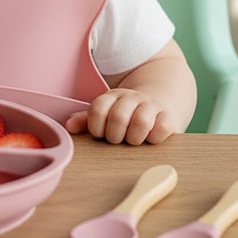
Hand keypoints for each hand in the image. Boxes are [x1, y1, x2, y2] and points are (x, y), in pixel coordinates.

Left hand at [64, 88, 180, 144]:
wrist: (160, 102)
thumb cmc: (127, 115)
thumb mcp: (105, 114)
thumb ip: (86, 120)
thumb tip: (69, 127)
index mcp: (111, 96)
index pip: (97, 110)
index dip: (96, 128)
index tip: (101, 134)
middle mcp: (130, 98)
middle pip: (118, 118)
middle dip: (115, 136)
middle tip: (118, 139)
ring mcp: (151, 105)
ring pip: (140, 123)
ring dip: (134, 139)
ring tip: (134, 141)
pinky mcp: (169, 116)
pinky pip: (161, 129)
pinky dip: (154, 138)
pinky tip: (151, 138)